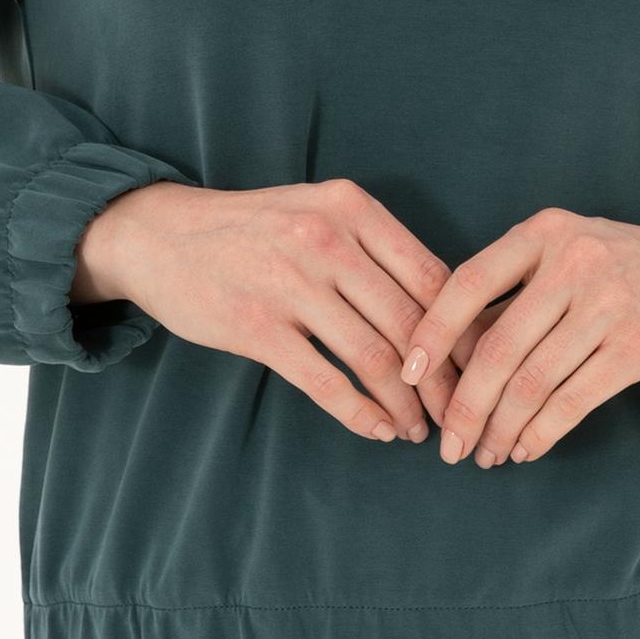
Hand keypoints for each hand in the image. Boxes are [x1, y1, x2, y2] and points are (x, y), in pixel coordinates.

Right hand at [76, 177, 451, 444]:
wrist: (159, 234)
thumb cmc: (252, 230)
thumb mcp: (318, 211)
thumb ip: (375, 249)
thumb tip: (445, 310)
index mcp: (352, 208)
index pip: (433, 277)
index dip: (464, 331)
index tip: (480, 368)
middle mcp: (327, 239)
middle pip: (411, 323)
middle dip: (443, 381)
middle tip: (458, 414)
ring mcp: (290, 283)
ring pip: (374, 357)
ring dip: (404, 405)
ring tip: (416, 429)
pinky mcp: (256, 326)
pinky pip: (325, 381)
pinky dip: (359, 414)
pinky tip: (376, 431)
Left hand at [397, 212, 639, 465]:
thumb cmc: (625, 266)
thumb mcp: (568, 251)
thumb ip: (513, 289)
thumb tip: (446, 350)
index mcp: (544, 232)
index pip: (468, 282)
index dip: (432, 332)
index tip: (410, 376)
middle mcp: (573, 263)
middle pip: (496, 348)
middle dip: (465, 407)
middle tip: (448, 445)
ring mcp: (608, 305)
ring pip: (531, 382)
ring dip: (501, 429)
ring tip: (485, 454)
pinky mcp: (636, 348)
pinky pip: (573, 401)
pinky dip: (541, 433)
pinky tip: (525, 450)